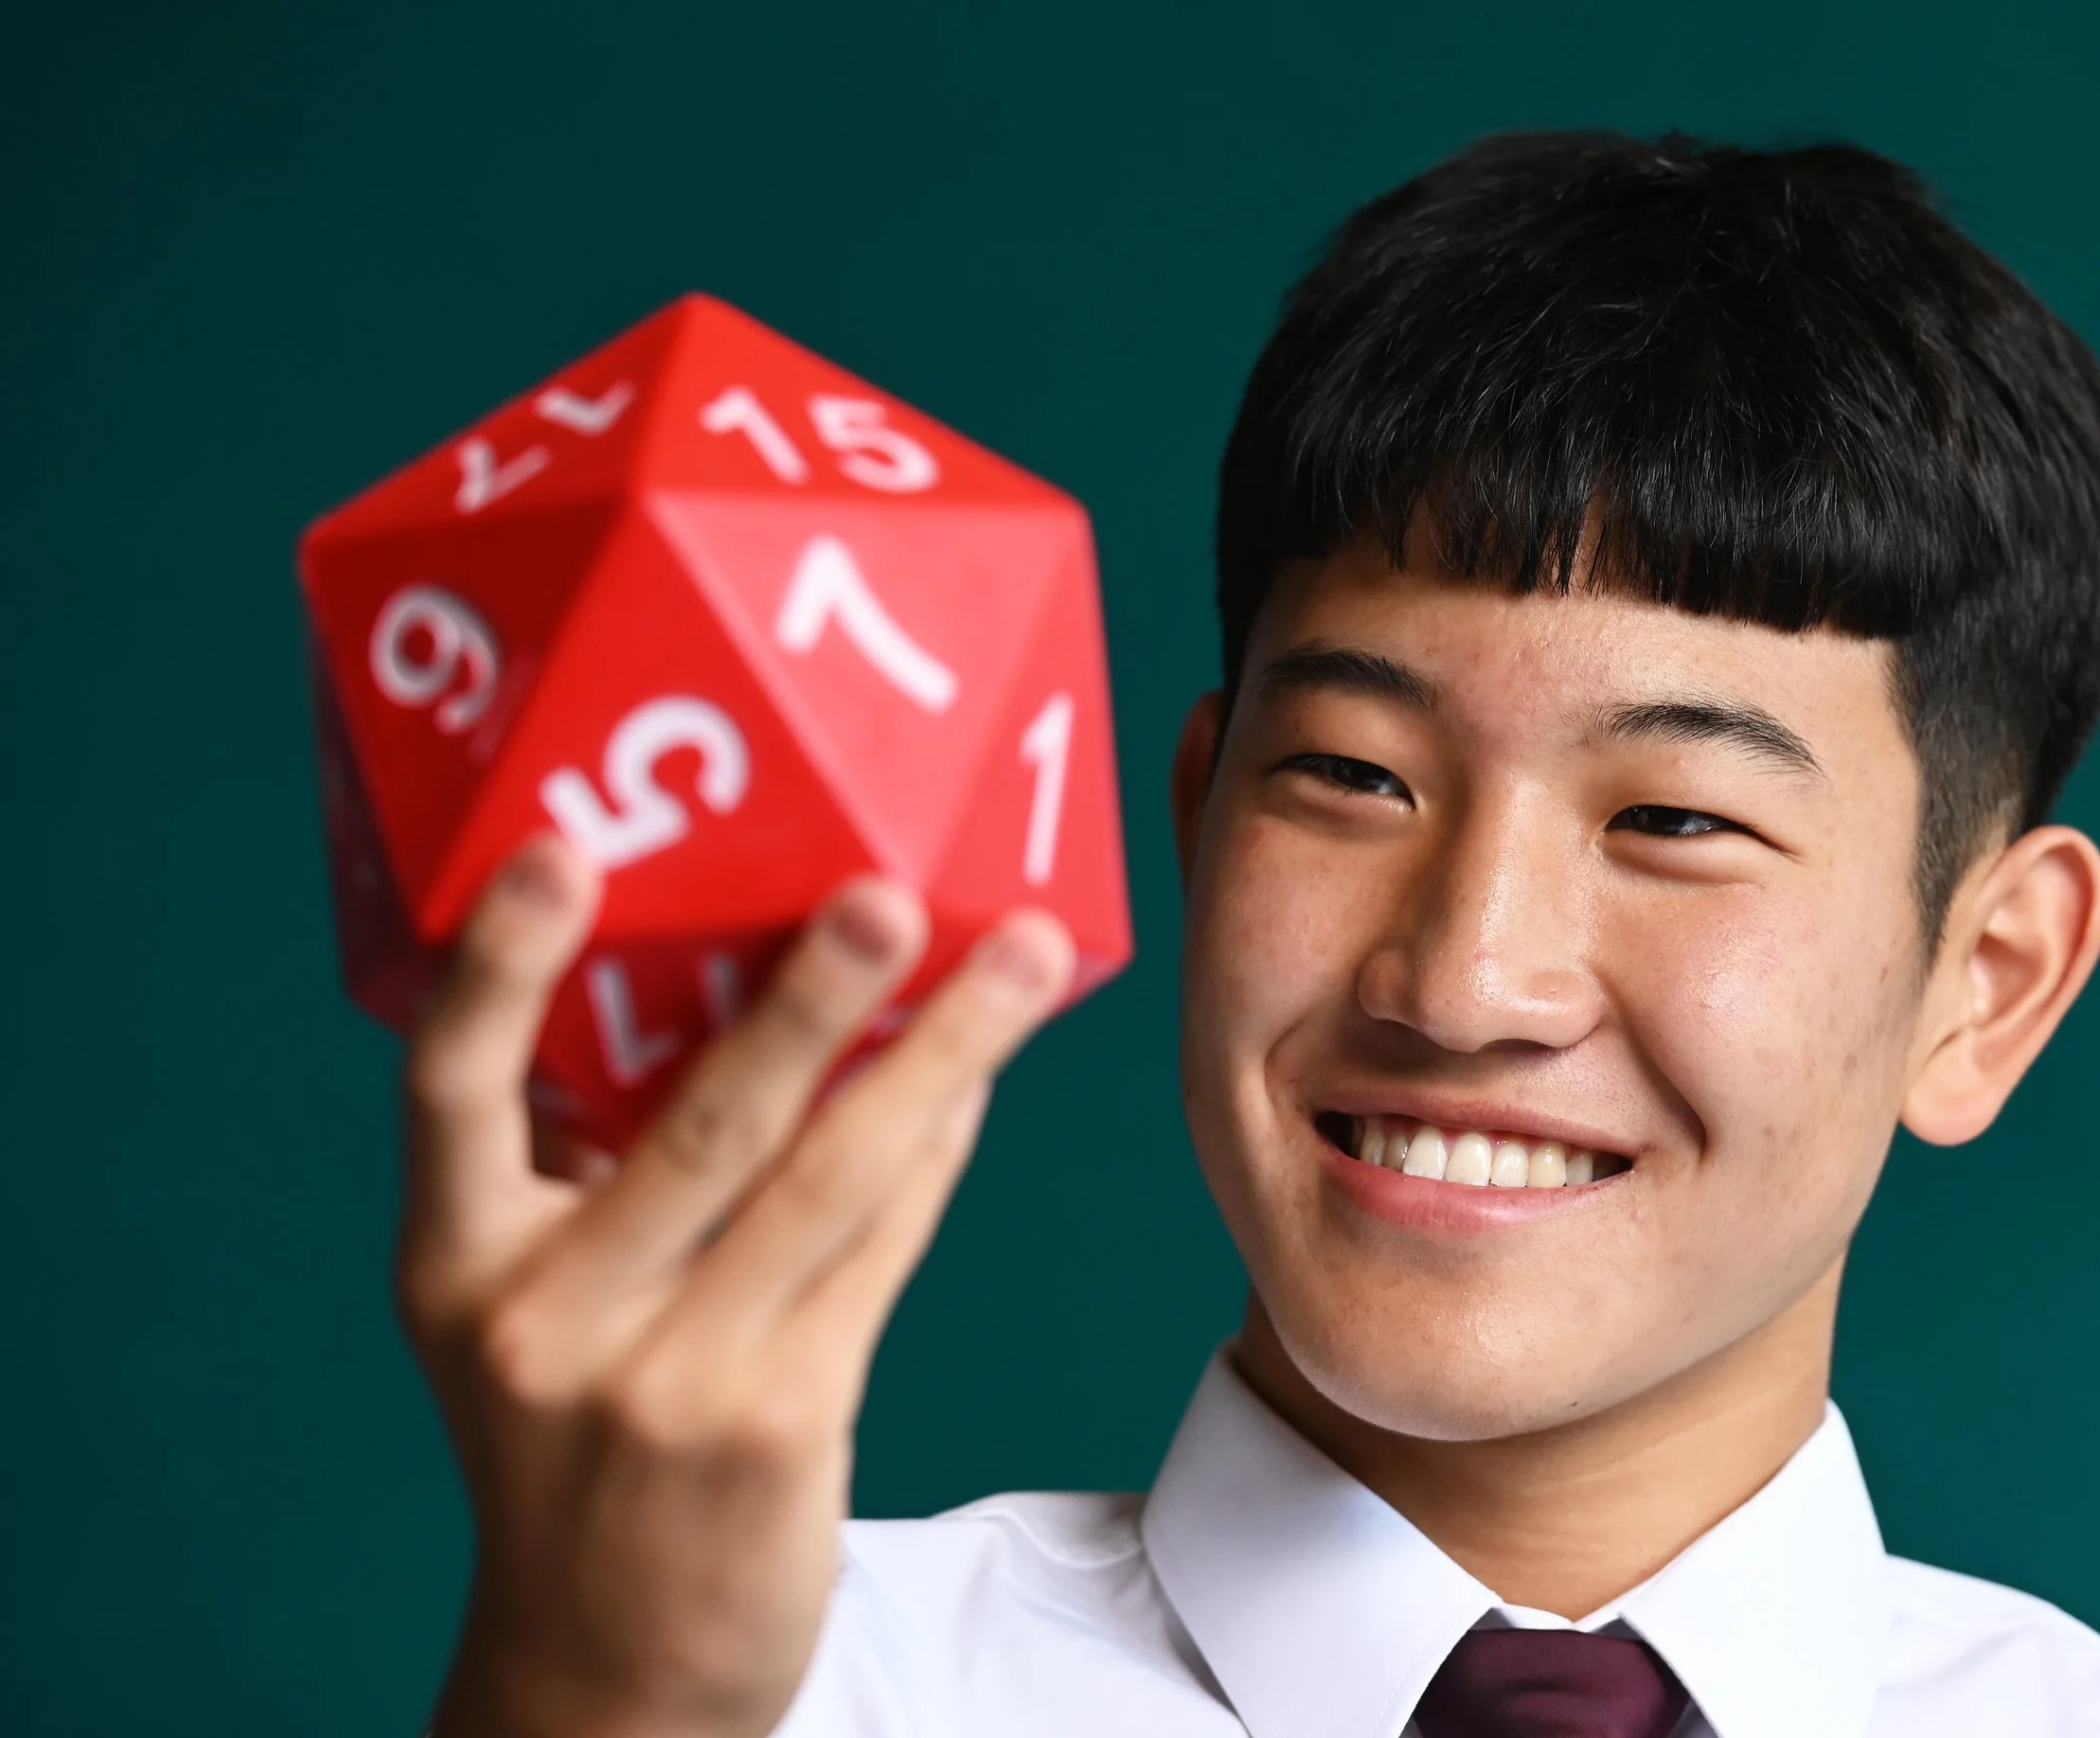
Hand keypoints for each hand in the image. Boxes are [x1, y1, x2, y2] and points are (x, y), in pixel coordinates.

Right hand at [397, 835, 1074, 1737]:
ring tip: (1023, 958)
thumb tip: (732, 976)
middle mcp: (548, 1322)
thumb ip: (589, 1174)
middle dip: (808, 998)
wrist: (603, 1669)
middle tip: (889, 891)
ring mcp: (670, 1382)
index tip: (559, 849)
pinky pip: (881, 1249)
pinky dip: (937, 1146)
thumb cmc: (571, 1444)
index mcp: (458, 1266)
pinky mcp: (782, 1424)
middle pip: (698, 1123)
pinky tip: (983, 1073)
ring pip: (831, 1177)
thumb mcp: (529, 1314)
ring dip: (941, 1051)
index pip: (451, 1091)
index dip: (500, 966)